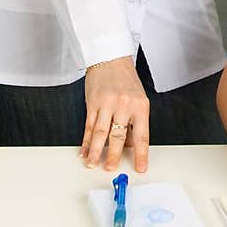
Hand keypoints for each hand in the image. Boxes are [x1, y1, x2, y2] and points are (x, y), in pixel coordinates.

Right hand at [81, 57, 149, 172]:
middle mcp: (124, 105)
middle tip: (111, 168)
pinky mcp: (92, 103)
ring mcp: (107, 104)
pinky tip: (84, 150)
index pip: (142, 136)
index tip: (140, 167)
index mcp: (140, 106)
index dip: (141, 154)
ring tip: (92, 164)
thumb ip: (135, 123)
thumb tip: (131, 146)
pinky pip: (89, 126)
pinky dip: (86, 141)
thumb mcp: (138, 99)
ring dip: (95, 151)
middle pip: (118, 136)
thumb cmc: (126, 80)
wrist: (110, 58)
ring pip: (100, 133)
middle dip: (114, 155)